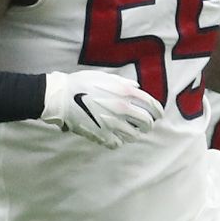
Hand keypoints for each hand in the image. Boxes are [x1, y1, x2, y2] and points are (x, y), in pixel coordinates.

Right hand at [41, 70, 162, 147]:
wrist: (61, 97)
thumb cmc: (81, 83)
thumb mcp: (105, 77)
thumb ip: (124, 83)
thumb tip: (137, 88)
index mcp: (125, 93)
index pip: (152, 105)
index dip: (158, 111)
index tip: (158, 115)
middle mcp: (122, 109)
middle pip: (146, 123)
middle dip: (148, 124)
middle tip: (145, 125)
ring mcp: (112, 124)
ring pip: (134, 136)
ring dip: (134, 134)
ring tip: (130, 131)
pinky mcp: (101, 135)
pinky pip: (118, 143)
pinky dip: (119, 141)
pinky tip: (115, 136)